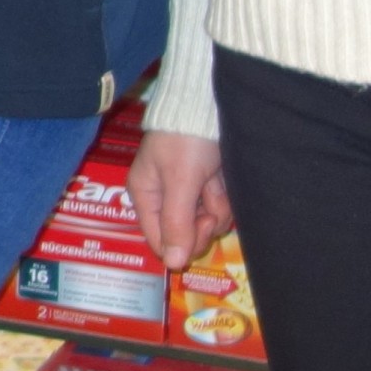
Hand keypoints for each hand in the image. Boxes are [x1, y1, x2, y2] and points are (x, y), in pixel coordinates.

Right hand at [129, 129, 233, 270]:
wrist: (207, 105)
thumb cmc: (186, 139)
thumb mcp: (180, 181)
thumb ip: (177, 222)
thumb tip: (172, 265)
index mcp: (146, 195)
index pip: (160, 240)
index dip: (182, 243)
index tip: (202, 227)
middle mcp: (164, 197)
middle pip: (184, 235)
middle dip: (202, 225)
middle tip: (210, 209)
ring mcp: (188, 191)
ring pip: (205, 222)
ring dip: (216, 208)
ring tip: (215, 185)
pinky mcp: (208, 184)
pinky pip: (218, 207)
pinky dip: (224, 198)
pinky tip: (221, 181)